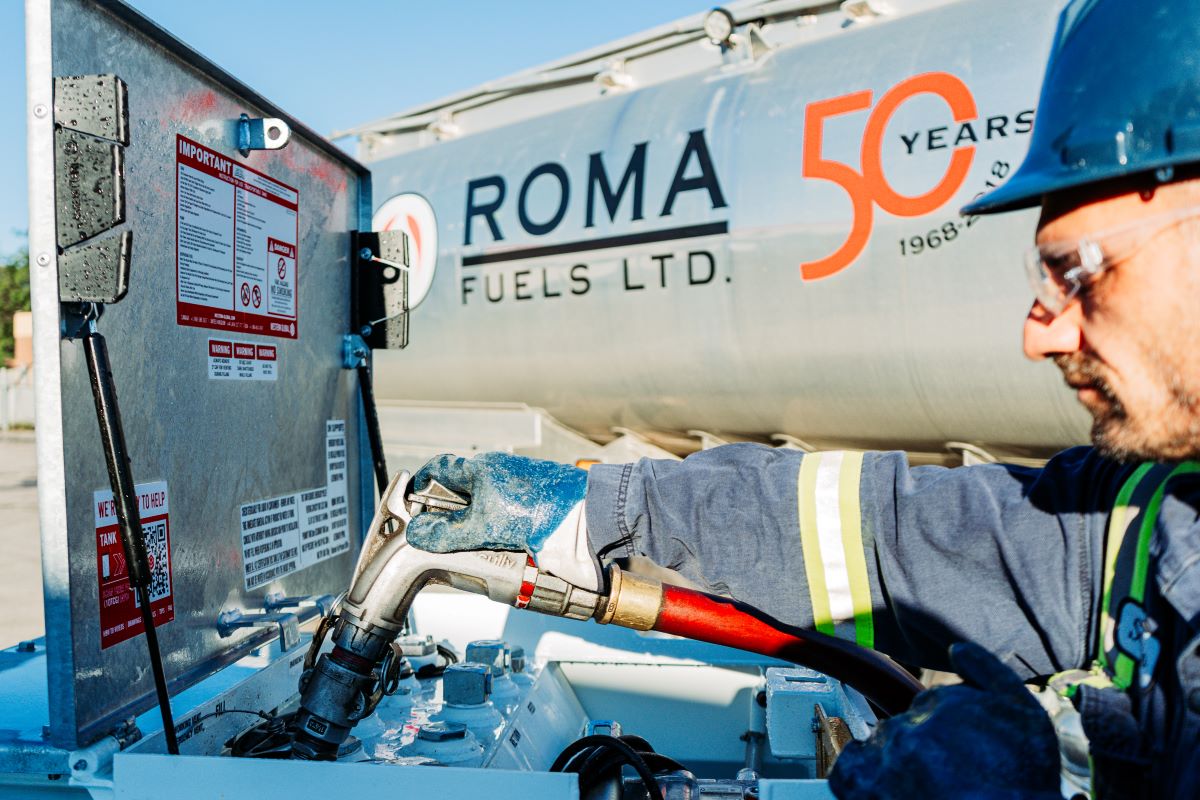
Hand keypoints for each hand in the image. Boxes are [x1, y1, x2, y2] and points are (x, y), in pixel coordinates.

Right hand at [405, 453, 600, 589]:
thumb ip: (448, 532)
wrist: (590, 518)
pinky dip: (497, 530)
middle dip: (447, 517)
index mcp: (480, 469)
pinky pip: (505, 514)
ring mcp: (517, 485)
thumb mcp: (484, 528)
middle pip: (459, 492)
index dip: (421, 487)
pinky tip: (501, 547)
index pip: (438, 469)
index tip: (412, 509)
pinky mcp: (534, 500)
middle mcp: (497, 472)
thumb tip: (418, 533)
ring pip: (482, 506)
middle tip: (441, 540)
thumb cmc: (541, 512)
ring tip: (473, 549)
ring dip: (473, 527)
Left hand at [829, 642, 1061, 799]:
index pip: (931, 707)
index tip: (962, 756)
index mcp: (941, 703)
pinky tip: (886, 789)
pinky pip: (847, 772)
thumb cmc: (1024, 780)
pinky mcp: (865, 787)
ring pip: (879, 748)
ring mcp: (886, 758)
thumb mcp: (1024, 712)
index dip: (947, 733)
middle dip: (923, 749)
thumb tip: (955, 649)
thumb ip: (988, 671)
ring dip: (895, 764)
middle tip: (947, 778)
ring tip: (926, 788)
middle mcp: (910, 726)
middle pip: (905, 728)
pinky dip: (862, 778)